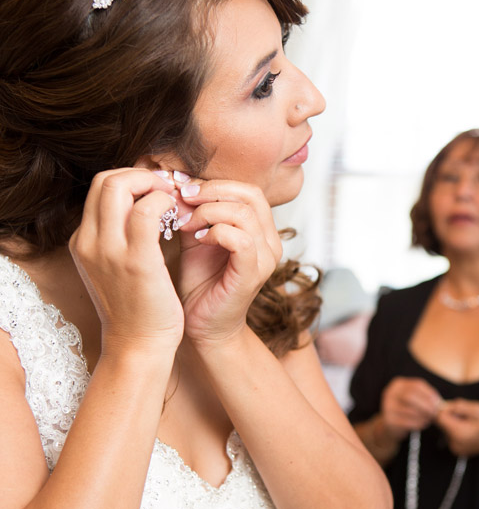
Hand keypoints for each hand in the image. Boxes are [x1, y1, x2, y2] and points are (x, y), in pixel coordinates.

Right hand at [69, 169, 183, 353]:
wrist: (138, 346)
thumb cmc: (136, 309)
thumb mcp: (115, 269)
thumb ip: (119, 238)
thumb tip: (142, 207)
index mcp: (83, 242)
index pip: (100, 188)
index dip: (131, 179)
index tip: (156, 190)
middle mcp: (88, 242)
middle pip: (105, 179)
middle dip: (141, 175)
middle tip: (167, 189)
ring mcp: (108, 250)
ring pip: (119, 185)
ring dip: (152, 184)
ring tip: (172, 201)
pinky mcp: (136, 260)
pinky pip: (146, 210)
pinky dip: (164, 202)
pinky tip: (178, 216)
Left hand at [173, 178, 281, 346]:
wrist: (202, 326)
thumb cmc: (200, 283)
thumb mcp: (195, 237)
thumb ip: (194, 211)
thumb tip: (177, 182)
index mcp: (261, 229)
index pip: (247, 189)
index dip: (214, 183)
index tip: (182, 188)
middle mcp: (270, 241)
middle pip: (250, 194)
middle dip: (212, 191)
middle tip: (183, 198)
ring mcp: (265, 258)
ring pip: (245, 213)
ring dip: (209, 211)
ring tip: (187, 223)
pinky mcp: (253, 274)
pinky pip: (241, 239)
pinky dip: (215, 232)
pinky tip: (197, 240)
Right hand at [380, 377, 442, 438]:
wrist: (390, 425)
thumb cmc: (407, 410)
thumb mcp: (413, 399)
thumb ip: (425, 397)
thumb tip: (440, 403)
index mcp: (398, 384)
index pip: (417, 385)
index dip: (430, 393)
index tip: (438, 402)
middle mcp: (390, 393)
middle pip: (411, 396)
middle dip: (426, 405)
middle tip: (435, 412)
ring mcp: (387, 406)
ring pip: (410, 410)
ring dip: (423, 415)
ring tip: (430, 418)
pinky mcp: (388, 420)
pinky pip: (407, 422)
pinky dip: (418, 423)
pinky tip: (424, 424)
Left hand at [436, 399, 478, 457]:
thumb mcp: (477, 408)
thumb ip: (458, 406)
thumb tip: (442, 406)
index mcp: (459, 434)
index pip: (440, 417)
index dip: (447, 409)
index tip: (459, 408)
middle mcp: (454, 444)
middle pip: (442, 424)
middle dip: (452, 416)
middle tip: (469, 416)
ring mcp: (455, 449)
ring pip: (446, 429)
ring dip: (454, 422)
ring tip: (471, 423)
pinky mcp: (457, 450)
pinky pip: (450, 435)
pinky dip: (457, 429)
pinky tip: (470, 429)